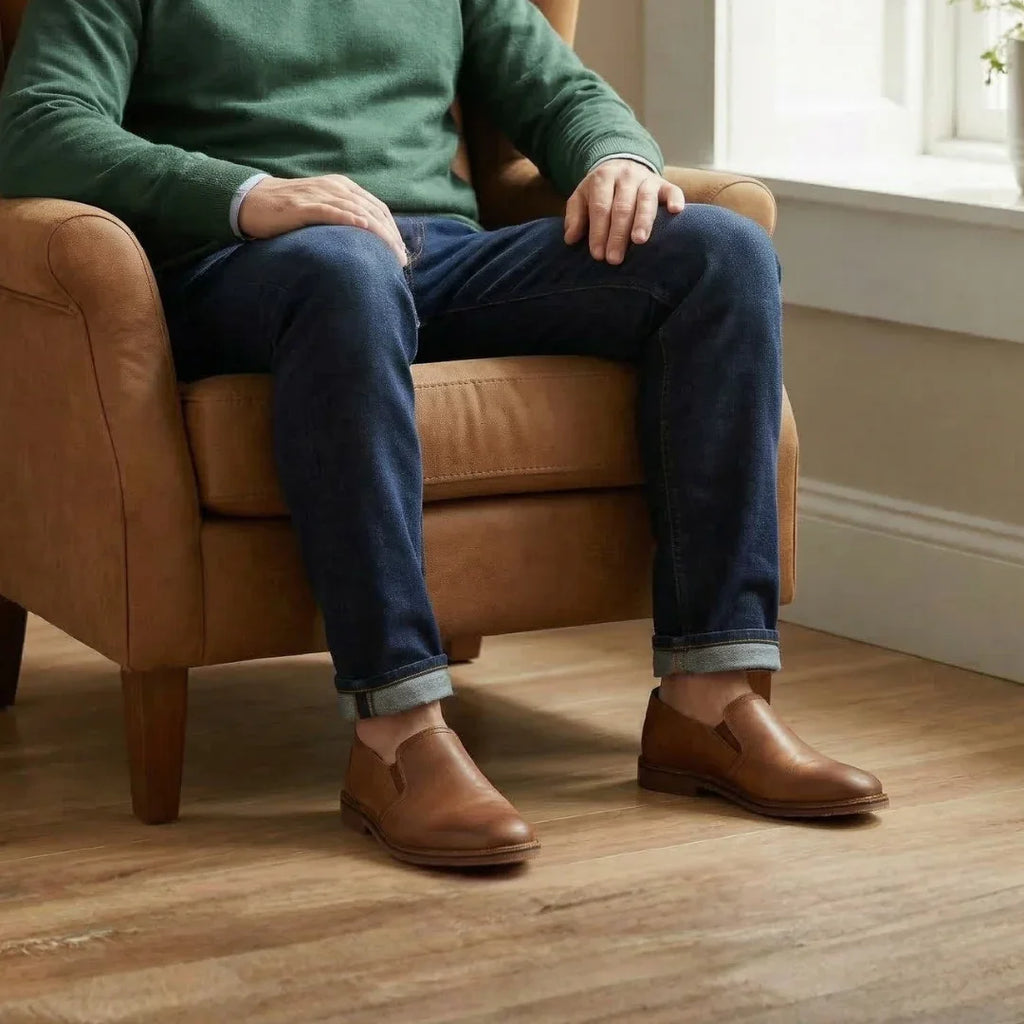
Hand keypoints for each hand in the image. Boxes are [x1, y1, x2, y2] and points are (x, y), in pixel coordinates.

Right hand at [238, 175, 407, 266]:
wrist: (252, 200)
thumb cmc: (289, 210)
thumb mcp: (322, 208)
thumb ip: (344, 217)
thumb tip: (366, 241)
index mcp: (343, 187)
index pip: (377, 208)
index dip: (393, 230)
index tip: (402, 251)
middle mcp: (335, 187)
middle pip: (372, 210)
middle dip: (390, 235)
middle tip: (402, 259)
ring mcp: (319, 194)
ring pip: (357, 210)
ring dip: (377, 232)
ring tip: (391, 252)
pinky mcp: (303, 205)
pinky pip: (331, 210)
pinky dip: (349, 218)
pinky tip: (363, 228)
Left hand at [564, 160, 684, 264]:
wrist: (622, 165)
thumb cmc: (600, 191)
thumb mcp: (581, 197)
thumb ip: (575, 216)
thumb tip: (570, 239)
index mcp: (603, 178)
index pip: (600, 207)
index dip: (599, 231)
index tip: (597, 254)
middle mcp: (626, 176)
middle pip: (622, 207)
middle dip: (618, 234)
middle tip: (614, 259)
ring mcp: (647, 179)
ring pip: (646, 199)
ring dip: (643, 221)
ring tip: (639, 241)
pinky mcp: (664, 183)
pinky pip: (673, 189)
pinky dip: (675, 199)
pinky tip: (676, 211)